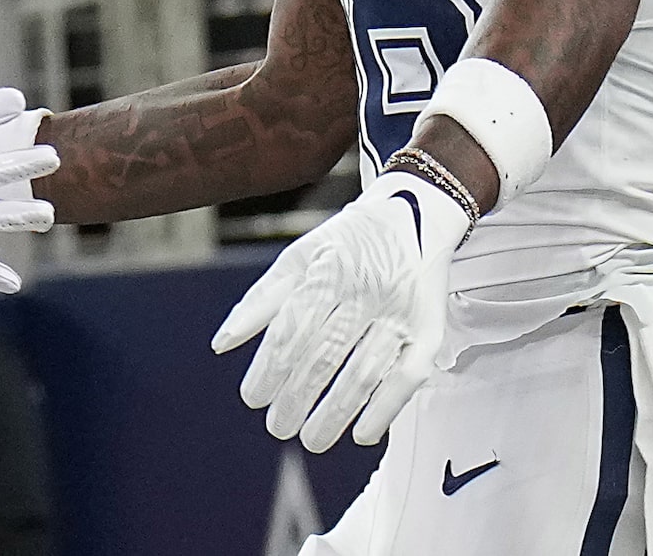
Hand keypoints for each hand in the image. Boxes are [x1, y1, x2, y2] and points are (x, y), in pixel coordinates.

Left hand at [212, 167, 470, 451]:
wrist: (415, 213)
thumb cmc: (348, 243)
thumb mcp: (298, 257)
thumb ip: (261, 301)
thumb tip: (222, 344)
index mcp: (328, 270)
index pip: (293, 330)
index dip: (270, 369)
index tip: (254, 397)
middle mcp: (366, 290)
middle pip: (325, 355)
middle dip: (297, 397)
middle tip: (278, 426)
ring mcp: (400, 312)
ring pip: (363, 372)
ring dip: (335, 413)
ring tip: (311, 438)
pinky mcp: (430, 330)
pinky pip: (407, 377)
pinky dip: (385, 410)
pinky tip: (362, 434)